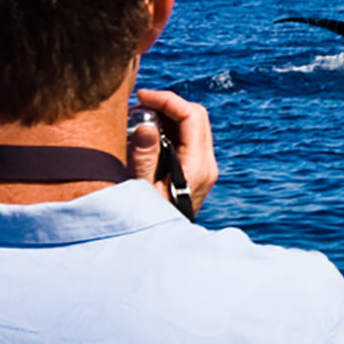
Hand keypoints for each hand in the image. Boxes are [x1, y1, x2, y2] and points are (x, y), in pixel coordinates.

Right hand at [130, 88, 217, 217]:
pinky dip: (168, 129)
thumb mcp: (139, 189)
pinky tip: (145, 135)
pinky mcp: (196, 171)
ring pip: (192, 125)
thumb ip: (143, 157)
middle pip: (195, 116)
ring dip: (166, 116)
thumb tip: (147, 126)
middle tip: (137, 107)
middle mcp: (206, 164)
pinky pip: (187, 139)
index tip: (141, 96)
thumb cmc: (146, 220)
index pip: (192, 116)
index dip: (167, 100)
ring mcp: (203, 167)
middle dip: (167, 105)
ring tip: (137, 120)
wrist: (160, 247)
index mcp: (198, 166)